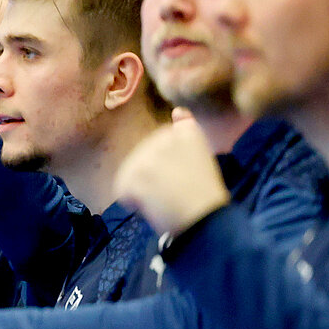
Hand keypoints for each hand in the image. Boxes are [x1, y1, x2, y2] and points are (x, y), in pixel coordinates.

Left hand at [114, 119, 229, 238]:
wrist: (203, 218)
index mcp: (185, 132)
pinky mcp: (132, 176)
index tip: (183, 175)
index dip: (168, 163)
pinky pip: (122, 190)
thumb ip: (186, 130)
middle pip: (144, 156)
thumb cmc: (206, 193)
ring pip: (132, 172)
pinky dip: (132, 201)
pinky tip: (151, 205)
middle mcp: (164, 138)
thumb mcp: (201, 154)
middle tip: (173, 189)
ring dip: (142, 188)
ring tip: (163, 198)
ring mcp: (146, 156)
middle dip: (152, 174)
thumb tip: (177, 111)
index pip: (161, 141)